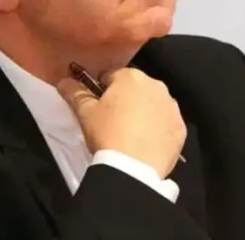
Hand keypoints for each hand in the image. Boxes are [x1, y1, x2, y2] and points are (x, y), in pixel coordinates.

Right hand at [57, 67, 186, 178]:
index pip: (112, 76)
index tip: (97, 106)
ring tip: (130, 133)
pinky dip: (157, 129)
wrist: (133, 169)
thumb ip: (75, 93)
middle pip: (135, 88)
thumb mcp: (85, 113)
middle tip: (112, 120)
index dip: (101, 90)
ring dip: (143, 112)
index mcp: (132, 77)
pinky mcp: (181, 128)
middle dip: (125, 99)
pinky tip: (145, 143)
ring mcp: (172, 107)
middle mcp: (156, 86)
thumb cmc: (107, 133)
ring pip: (152, 104)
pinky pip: (165, 123)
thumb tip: (64, 81)